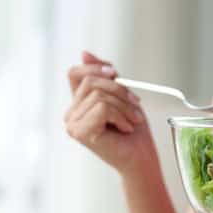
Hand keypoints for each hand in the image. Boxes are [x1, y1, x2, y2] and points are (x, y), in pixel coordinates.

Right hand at [64, 51, 154, 173]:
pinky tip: (125, 128)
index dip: (95, 68)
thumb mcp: (120, 94)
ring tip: (132, 121)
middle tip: (135, 105)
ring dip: (124, 106)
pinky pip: (102, 108)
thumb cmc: (133, 130)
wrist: (141, 158)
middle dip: (119, 90)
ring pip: (98, 95)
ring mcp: (73, 124)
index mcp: (78, 104)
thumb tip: (84, 53)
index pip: (75, 73)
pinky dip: (121, 116)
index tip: (115, 74)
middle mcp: (71, 114)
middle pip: (90, 82)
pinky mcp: (80, 132)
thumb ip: (103, 76)